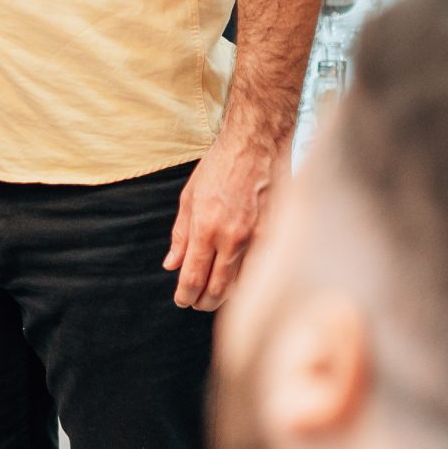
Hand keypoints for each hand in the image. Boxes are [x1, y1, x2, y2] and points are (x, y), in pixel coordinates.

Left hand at [164, 125, 283, 309]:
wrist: (255, 145)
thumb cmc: (219, 167)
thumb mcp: (189, 197)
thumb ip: (181, 235)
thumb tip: (171, 264)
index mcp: (206, 227)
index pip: (194, 276)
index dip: (186, 294)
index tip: (182, 300)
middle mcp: (232, 238)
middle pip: (218, 288)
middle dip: (204, 301)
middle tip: (196, 303)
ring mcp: (257, 239)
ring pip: (241, 284)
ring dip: (225, 295)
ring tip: (214, 295)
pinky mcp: (275, 236)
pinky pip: (259, 270)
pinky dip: (247, 280)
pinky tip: (238, 280)